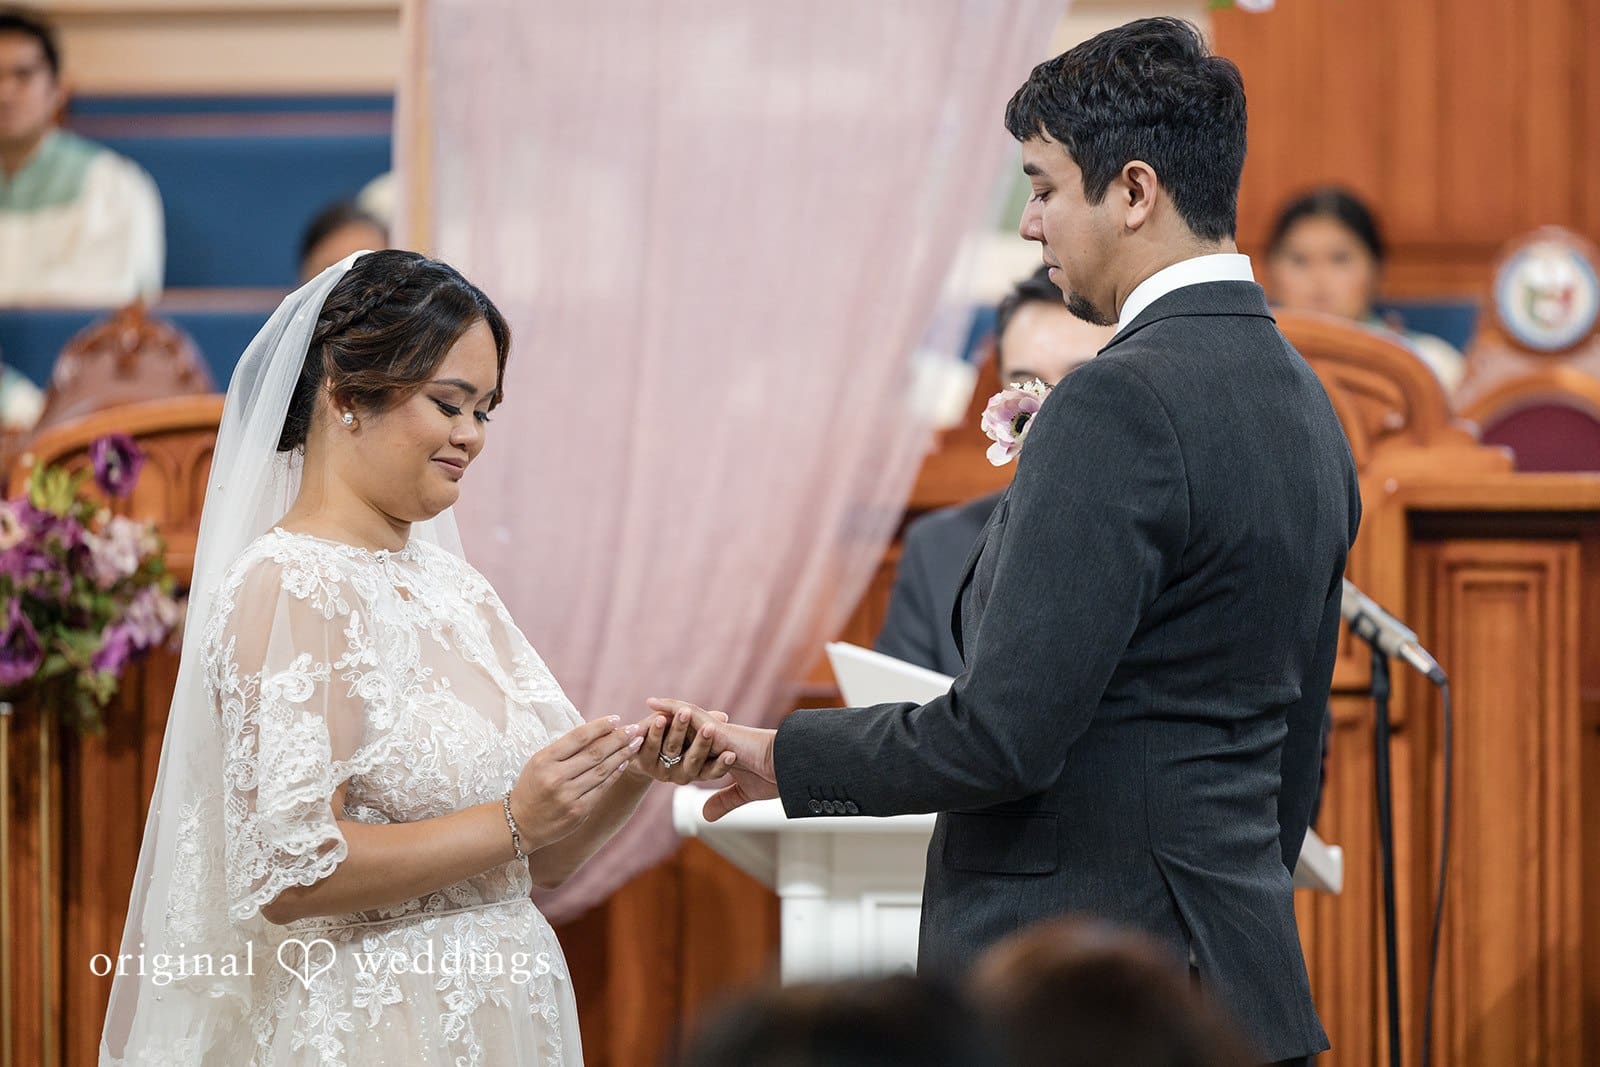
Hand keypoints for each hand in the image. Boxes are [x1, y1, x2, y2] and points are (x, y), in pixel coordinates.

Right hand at [509, 716, 642, 851]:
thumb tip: (598, 732)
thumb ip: (564, 749)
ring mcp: (568, 796)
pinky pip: (602, 788)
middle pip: (595, 753)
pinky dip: (615, 774)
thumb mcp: (539, 762)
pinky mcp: (578, 811)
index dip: (600, 726)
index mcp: (544, 760)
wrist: (519, 824)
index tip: (616, 718)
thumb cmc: (532, 787)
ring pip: (602, 770)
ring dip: (622, 755)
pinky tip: (624, 763)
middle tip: (635, 728)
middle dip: (618, 739)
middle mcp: (556, 777)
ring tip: (635, 743)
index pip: (578, 737)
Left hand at [646, 698, 777, 821]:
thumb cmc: (776, 778)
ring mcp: (717, 732)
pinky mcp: (716, 728)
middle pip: (688, 731)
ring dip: (664, 714)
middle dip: (668, 727)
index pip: (697, 748)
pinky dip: (670, 708)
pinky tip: (654, 704)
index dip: (681, 745)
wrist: (790, 766)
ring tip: (644, 705)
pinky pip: (688, 715)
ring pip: (685, 719)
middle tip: (645, 722)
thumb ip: (723, 801)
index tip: (662, 745)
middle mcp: (718, 739)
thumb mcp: (743, 793)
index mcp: (724, 753)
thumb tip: (705, 816)